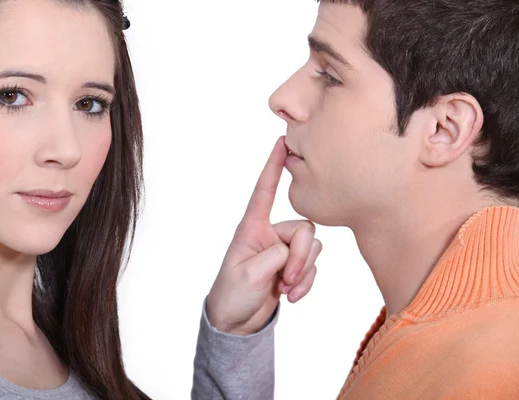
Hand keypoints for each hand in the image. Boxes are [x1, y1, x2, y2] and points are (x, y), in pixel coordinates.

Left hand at [207, 136, 321, 335]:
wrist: (237, 322)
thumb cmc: (232, 294)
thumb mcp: (249, 274)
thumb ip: (275, 256)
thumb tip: (293, 248)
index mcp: (252, 227)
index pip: (264, 191)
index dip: (273, 167)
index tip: (282, 142)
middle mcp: (271, 234)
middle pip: (304, 228)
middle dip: (301, 256)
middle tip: (287, 279)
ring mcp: (284, 250)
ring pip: (313, 247)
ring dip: (304, 271)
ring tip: (286, 289)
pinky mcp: (293, 266)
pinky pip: (313, 266)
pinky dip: (307, 282)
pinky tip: (292, 296)